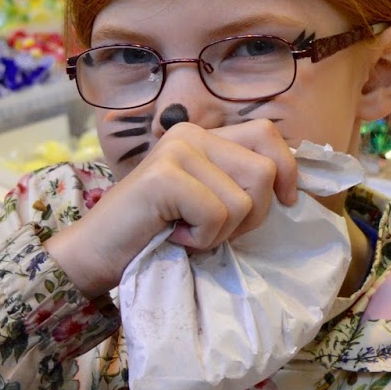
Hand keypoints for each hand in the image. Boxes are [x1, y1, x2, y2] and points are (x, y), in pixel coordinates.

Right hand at [45, 120, 297, 299]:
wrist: (98, 255)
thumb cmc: (157, 234)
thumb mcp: (208, 202)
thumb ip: (238, 183)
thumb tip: (292, 185)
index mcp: (203, 135)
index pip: (267, 134)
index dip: (288, 169)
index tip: (285, 201)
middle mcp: (190, 133)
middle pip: (264, 171)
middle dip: (252, 214)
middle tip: (212, 229)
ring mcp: (176, 151)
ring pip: (245, 198)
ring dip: (223, 231)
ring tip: (188, 231)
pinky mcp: (164, 176)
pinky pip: (218, 214)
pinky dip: (202, 239)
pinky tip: (173, 236)